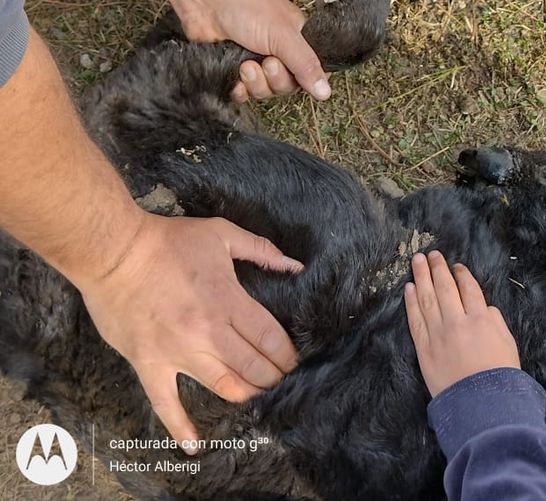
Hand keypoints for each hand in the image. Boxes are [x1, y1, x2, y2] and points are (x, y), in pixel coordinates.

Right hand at [78, 213, 302, 451]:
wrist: (115, 252)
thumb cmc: (169, 241)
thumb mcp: (221, 233)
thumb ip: (261, 250)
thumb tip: (295, 266)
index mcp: (227, 300)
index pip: (269, 338)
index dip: (286, 355)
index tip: (293, 361)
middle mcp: (207, 332)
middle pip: (252, 367)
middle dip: (272, 377)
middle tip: (279, 379)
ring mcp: (178, 353)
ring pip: (223, 386)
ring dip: (245, 394)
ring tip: (256, 395)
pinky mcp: (150, 364)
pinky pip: (166, 404)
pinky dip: (181, 428)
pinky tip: (195, 446)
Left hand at [178, 0, 330, 102]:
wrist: (204, 0)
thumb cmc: (246, 6)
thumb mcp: (283, 35)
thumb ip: (306, 65)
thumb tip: (326, 93)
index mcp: (296, 38)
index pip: (310, 71)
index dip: (304, 79)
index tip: (295, 75)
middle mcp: (278, 50)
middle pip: (287, 85)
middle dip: (276, 80)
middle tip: (267, 62)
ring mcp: (255, 59)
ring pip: (265, 91)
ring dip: (257, 83)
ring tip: (246, 66)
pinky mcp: (233, 68)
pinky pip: (244, 92)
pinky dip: (241, 90)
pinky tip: (236, 79)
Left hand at [404, 251, 519, 397]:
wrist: (482, 407)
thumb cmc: (500, 378)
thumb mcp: (508, 344)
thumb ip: (495, 322)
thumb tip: (484, 309)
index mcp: (481, 319)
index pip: (469, 288)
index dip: (461, 274)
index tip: (456, 265)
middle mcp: (458, 321)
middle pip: (445, 288)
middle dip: (438, 268)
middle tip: (432, 254)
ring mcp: (439, 334)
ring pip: (427, 298)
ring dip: (421, 277)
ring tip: (417, 261)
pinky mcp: (424, 349)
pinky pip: (415, 320)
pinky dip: (411, 303)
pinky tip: (408, 288)